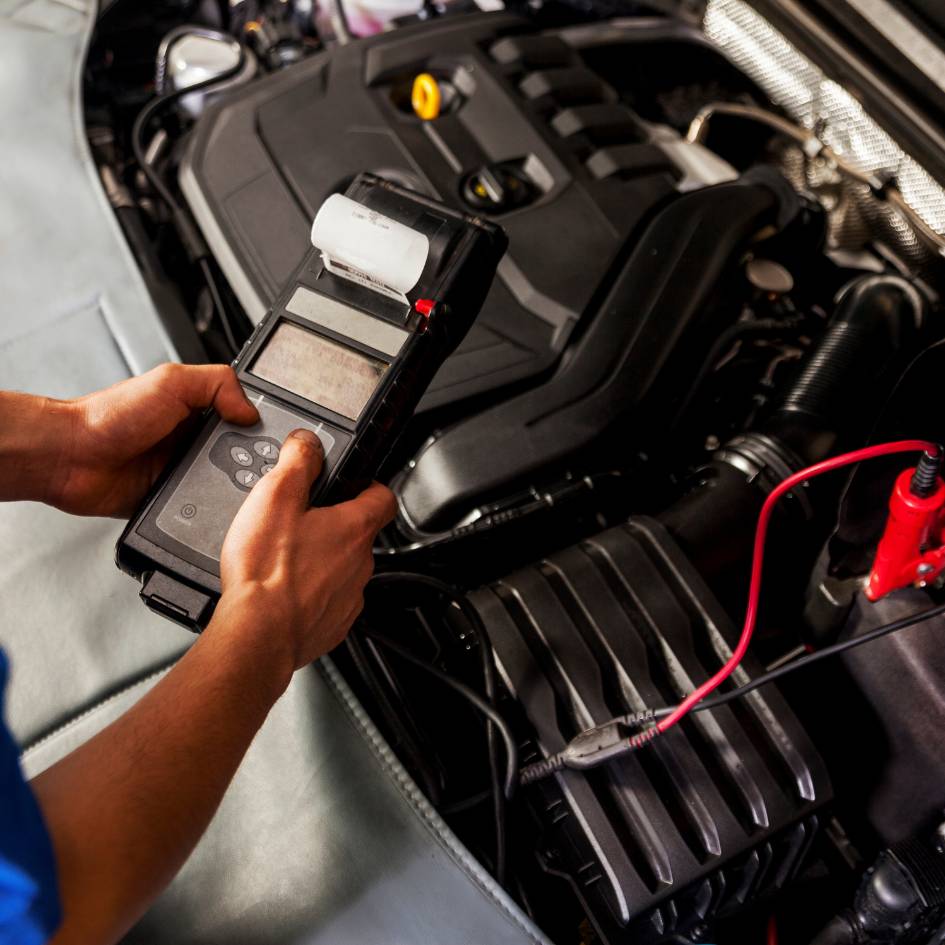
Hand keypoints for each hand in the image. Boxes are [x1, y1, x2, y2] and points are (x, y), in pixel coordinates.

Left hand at [49, 364, 258, 516]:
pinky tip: (212, 507)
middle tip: (255, 469)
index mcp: (198, 409)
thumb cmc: (108, 417)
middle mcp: (193, 441)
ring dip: (231, 490)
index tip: (274, 441)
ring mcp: (183, 472)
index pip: (246, 419)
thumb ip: (218, 384)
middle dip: (252, 464)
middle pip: (243, 456)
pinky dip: (208, 511)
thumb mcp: (170, 382)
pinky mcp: (172, 501)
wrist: (70, 457)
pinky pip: (202, 510)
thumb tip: (252, 409)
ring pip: (226, 486)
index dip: (262, 429)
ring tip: (237, 490)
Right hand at [214, 429, 395, 683]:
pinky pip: (328, 601)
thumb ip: (297, 461)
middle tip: (298, 521)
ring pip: (342, 569)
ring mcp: (349, 597)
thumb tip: (307, 442)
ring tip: (283, 558)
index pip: (383, 496)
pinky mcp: (332, 625)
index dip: (370, 485)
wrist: (257, 634)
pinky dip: (310, 594)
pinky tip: (282, 591)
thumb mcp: (275, 496)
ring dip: (320, 560)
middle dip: (332, 525)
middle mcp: (360, 564)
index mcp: (354, 528)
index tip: (355, 482)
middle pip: (357, 533)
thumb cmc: (267, 572)